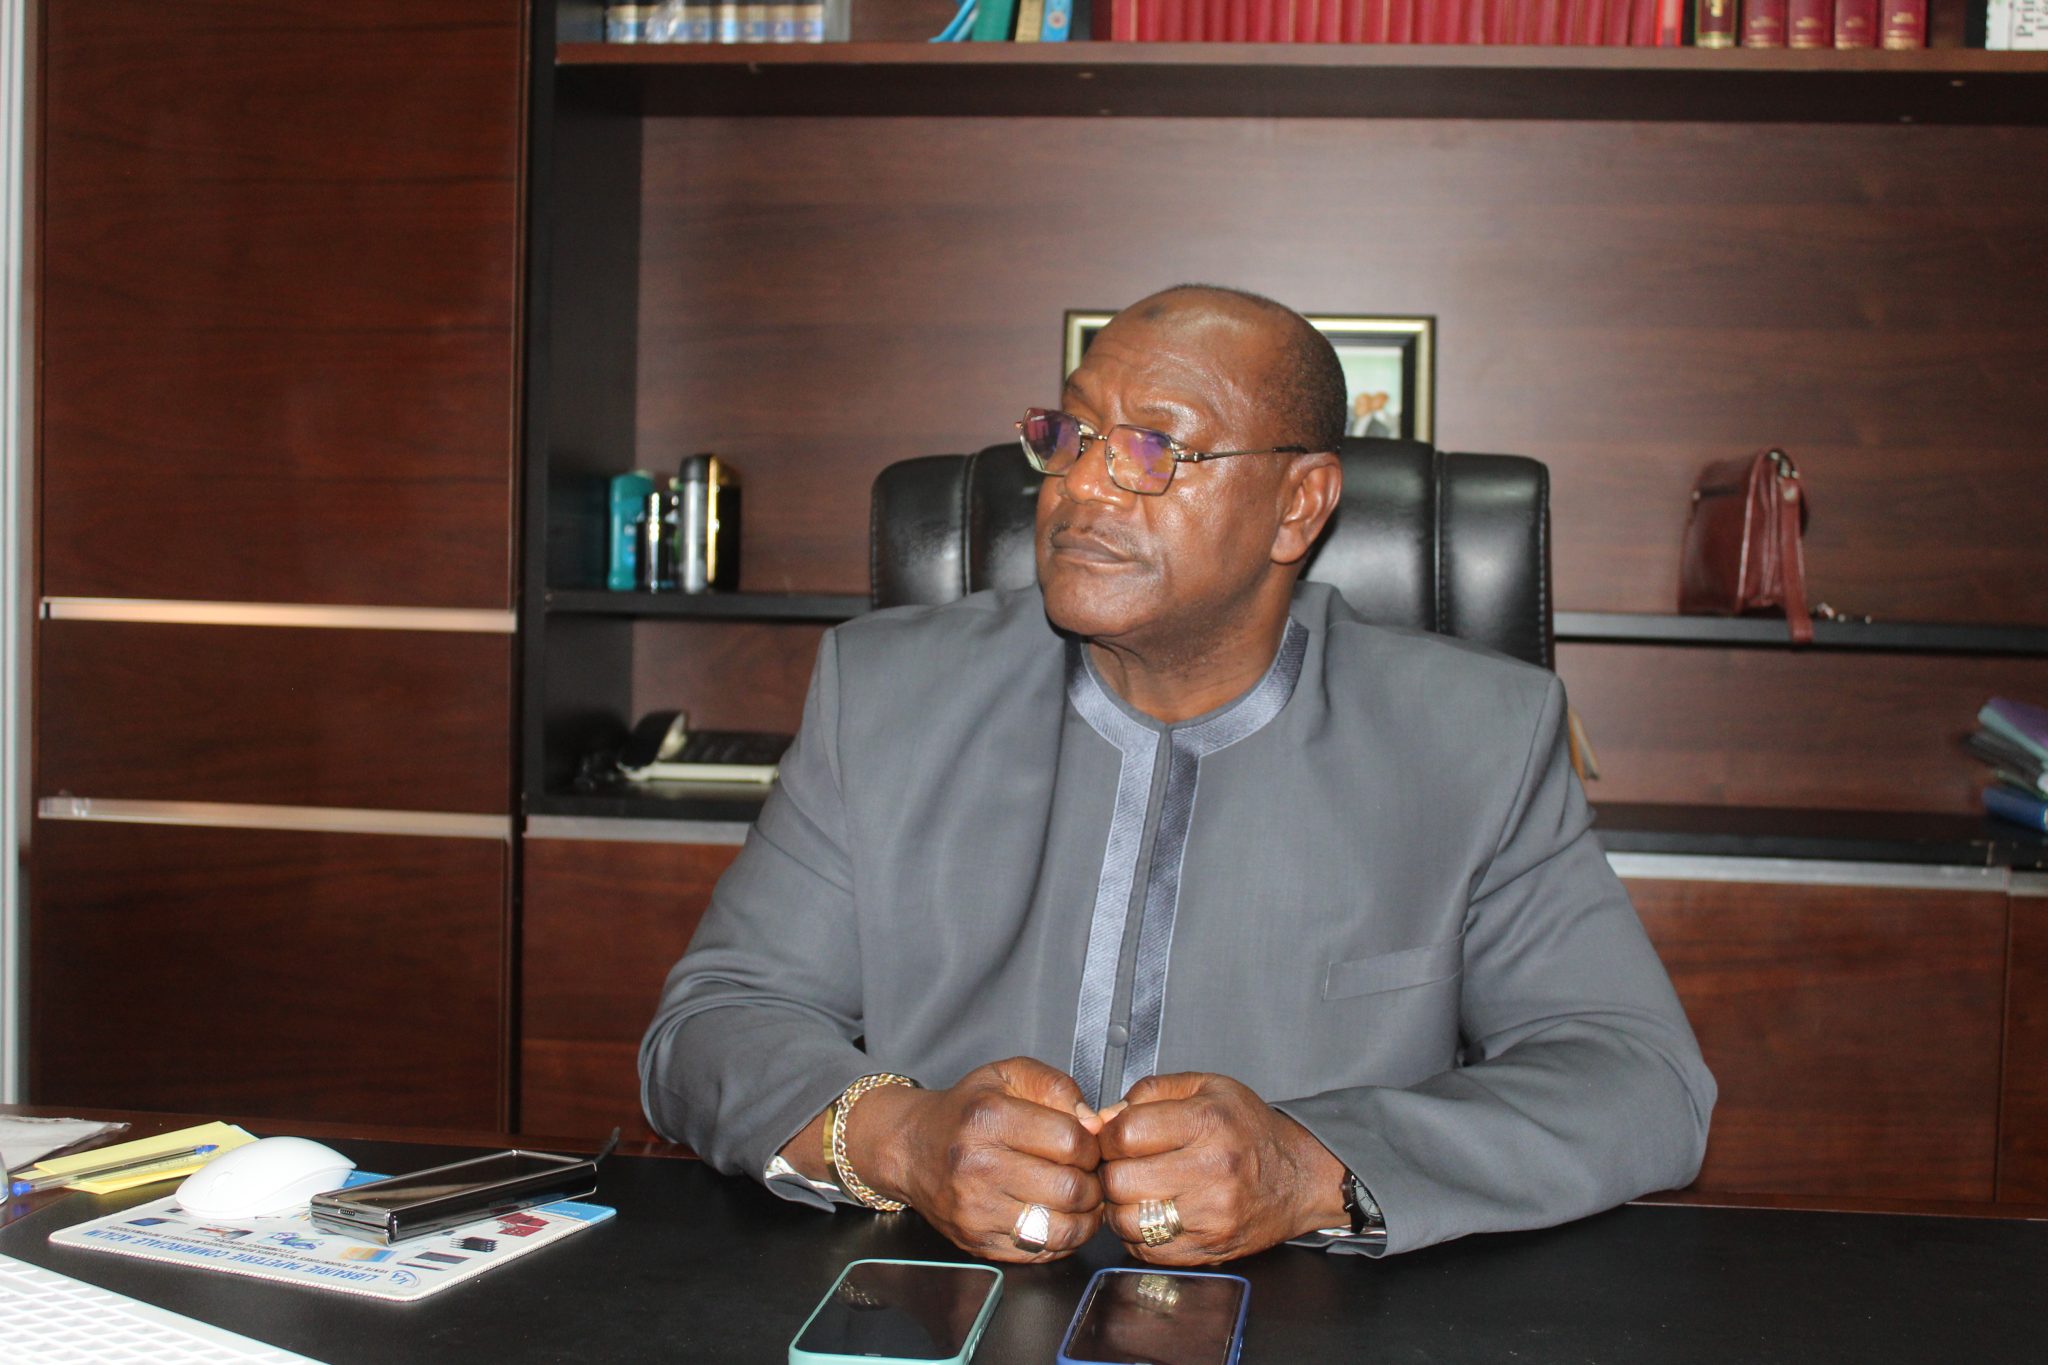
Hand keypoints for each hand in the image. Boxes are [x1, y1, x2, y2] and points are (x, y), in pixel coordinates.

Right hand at [846, 1056, 1104, 1262]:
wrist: (911, 1147)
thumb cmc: (967, 1109)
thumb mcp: (1009, 1075)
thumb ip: (1057, 1087)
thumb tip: (1094, 1123)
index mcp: (988, 1118)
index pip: (1071, 1142)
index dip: (1092, 1145)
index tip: (1086, 1144)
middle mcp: (977, 1167)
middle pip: (1070, 1188)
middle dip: (1092, 1182)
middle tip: (1087, 1174)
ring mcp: (975, 1210)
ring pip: (1060, 1228)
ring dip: (1084, 1216)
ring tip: (1080, 1199)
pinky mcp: (977, 1242)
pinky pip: (1040, 1252)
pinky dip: (1061, 1239)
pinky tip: (1058, 1217)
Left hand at [1097, 1072, 1346, 1264]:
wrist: (1301, 1175)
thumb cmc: (1250, 1129)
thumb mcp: (1207, 1087)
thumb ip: (1152, 1092)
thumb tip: (1105, 1117)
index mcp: (1207, 1121)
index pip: (1125, 1133)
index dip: (1109, 1135)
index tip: (1116, 1137)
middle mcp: (1211, 1169)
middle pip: (1120, 1179)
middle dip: (1112, 1170)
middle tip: (1125, 1164)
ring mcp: (1211, 1215)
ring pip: (1127, 1219)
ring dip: (1121, 1205)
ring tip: (1137, 1190)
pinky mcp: (1210, 1248)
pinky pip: (1148, 1249)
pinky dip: (1139, 1234)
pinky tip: (1153, 1213)